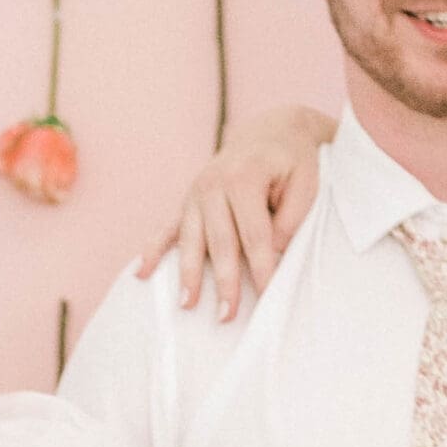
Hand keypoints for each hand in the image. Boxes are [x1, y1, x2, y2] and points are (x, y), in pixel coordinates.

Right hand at [136, 103, 332, 318]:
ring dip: (189, 274)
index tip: (267, 298)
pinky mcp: (188, 201)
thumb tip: (269, 255)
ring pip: (192, 240)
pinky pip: (167, 228)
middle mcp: (213, 183)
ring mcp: (196, 192)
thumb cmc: (294, 161)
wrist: (272, 130)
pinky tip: (141, 273)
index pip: (255, 235)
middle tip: (227, 316)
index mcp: (244, 177)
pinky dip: (153, 251)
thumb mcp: (305, 184)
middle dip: (224, 282)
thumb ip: (289, 219)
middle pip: (220, 243)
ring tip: (187, 305)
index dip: (262, 269)